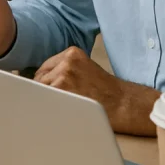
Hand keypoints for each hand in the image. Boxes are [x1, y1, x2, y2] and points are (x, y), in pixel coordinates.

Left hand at [33, 47, 158, 135]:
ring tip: (62, 108)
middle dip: (43, 92)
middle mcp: (67, 60)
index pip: (44, 68)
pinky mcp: (63, 87)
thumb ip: (64, 70)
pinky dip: (49, 106)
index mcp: (72, 53)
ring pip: (40, 89)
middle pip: (40, 78)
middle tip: (55, 104)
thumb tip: (39, 83)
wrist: (124, 103)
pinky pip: (45, 98)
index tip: (45, 93)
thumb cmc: (106, 92)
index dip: (43, 83)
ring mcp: (64, 73)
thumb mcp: (85, 70)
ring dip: (46, 100)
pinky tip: (61, 111)